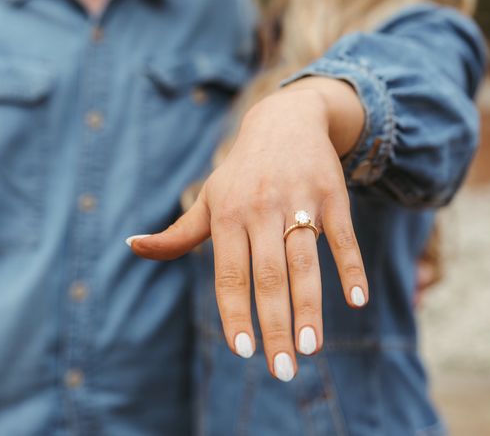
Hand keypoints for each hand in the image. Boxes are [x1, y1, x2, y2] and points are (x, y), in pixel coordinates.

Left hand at [127, 80, 368, 381]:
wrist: (285, 120)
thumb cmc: (241, 172)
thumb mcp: (209, 198)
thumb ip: (178, 233)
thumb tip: (133, 246)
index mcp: (228, 215)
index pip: (230, 273)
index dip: (235, 311)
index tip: (242, 350)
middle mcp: (262, 208)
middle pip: (269, 275)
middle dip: (275, 325)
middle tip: (282, 371)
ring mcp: (299, 200)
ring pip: (304, 261)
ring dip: (309, 306)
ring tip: (310, 348)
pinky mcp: (332, 194)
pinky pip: (342, 236)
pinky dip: (351, 268)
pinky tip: (356, 300)